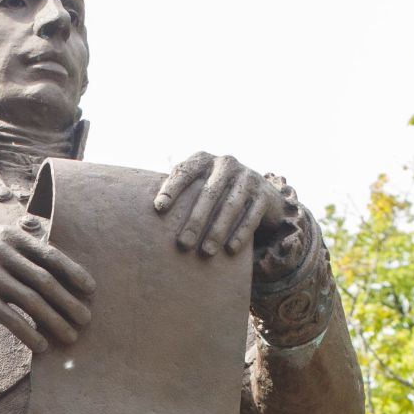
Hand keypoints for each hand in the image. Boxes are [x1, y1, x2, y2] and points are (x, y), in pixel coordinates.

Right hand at [0, 219, 94, 353]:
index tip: (90, 289)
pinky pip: (11, 318)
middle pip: (46, 281)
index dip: (73, 273)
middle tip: (86, 318)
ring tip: (70, 336)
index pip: (51, 255)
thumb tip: (54, 269)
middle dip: (70, 302)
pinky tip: (42, 345)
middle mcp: (2, 253)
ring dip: (55, 322)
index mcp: (11, 237)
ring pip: (33, 301)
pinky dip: (29, 333)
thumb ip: (21, 250)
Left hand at [153, 153, 293, 258]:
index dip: (171, 189)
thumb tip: (149, 215)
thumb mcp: (199, 187)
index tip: (158, 209)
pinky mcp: (264, 194)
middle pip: (208, 193)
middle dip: (195, 221)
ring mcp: (247, 177)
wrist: (260, 194)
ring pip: (230, 205)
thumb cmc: (217, 194)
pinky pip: (251, 215)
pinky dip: (241, 233)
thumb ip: (179, 193)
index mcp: (204, 160)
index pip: (185, 171)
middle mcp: (226, 164)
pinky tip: (230, 250)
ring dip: (217, 231)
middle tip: (182, 245)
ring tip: (206, 252)